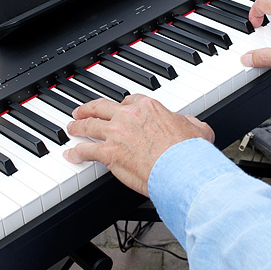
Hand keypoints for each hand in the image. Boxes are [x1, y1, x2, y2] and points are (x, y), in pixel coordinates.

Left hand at [64, 95, 213, 195]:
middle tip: (82, 110)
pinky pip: (86, 151)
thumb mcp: (199, 129)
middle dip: (89, 108)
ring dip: (77, 126)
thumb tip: (194, 124)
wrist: (181, 169)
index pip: (130, 100)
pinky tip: (71, 154)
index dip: (122, 105)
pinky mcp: (109, 154)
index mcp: (149, 107)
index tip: (119, 108)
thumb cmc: (189, 153)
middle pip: (102, 107)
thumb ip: (192, 123)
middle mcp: (129, 116)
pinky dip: (76, 152)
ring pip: (89, 126)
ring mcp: (116, 134)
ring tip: (72, 128)